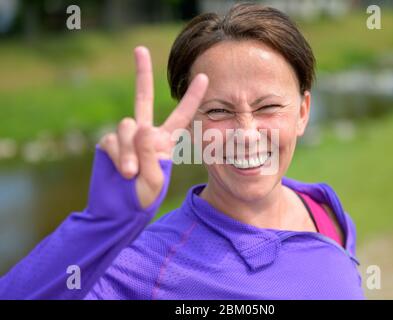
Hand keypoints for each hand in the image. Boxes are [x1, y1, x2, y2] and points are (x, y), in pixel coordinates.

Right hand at [99, 46, 207, 207]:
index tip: (204, 77)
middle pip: (144, 97)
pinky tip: (121, 171)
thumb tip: (139, 126)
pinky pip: (112, 140)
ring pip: (127, 126)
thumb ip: (150, 153)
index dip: (192, 97)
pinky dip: (117, 156)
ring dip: (129, 151)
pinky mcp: (108, 143)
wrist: (118, 210)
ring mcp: (125, 137)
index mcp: (165, 141)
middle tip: (139, 49)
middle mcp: (145, 133)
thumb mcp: (155, 179)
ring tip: (132, 173)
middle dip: (141, 73)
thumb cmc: (143, 198)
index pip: (181, 115)